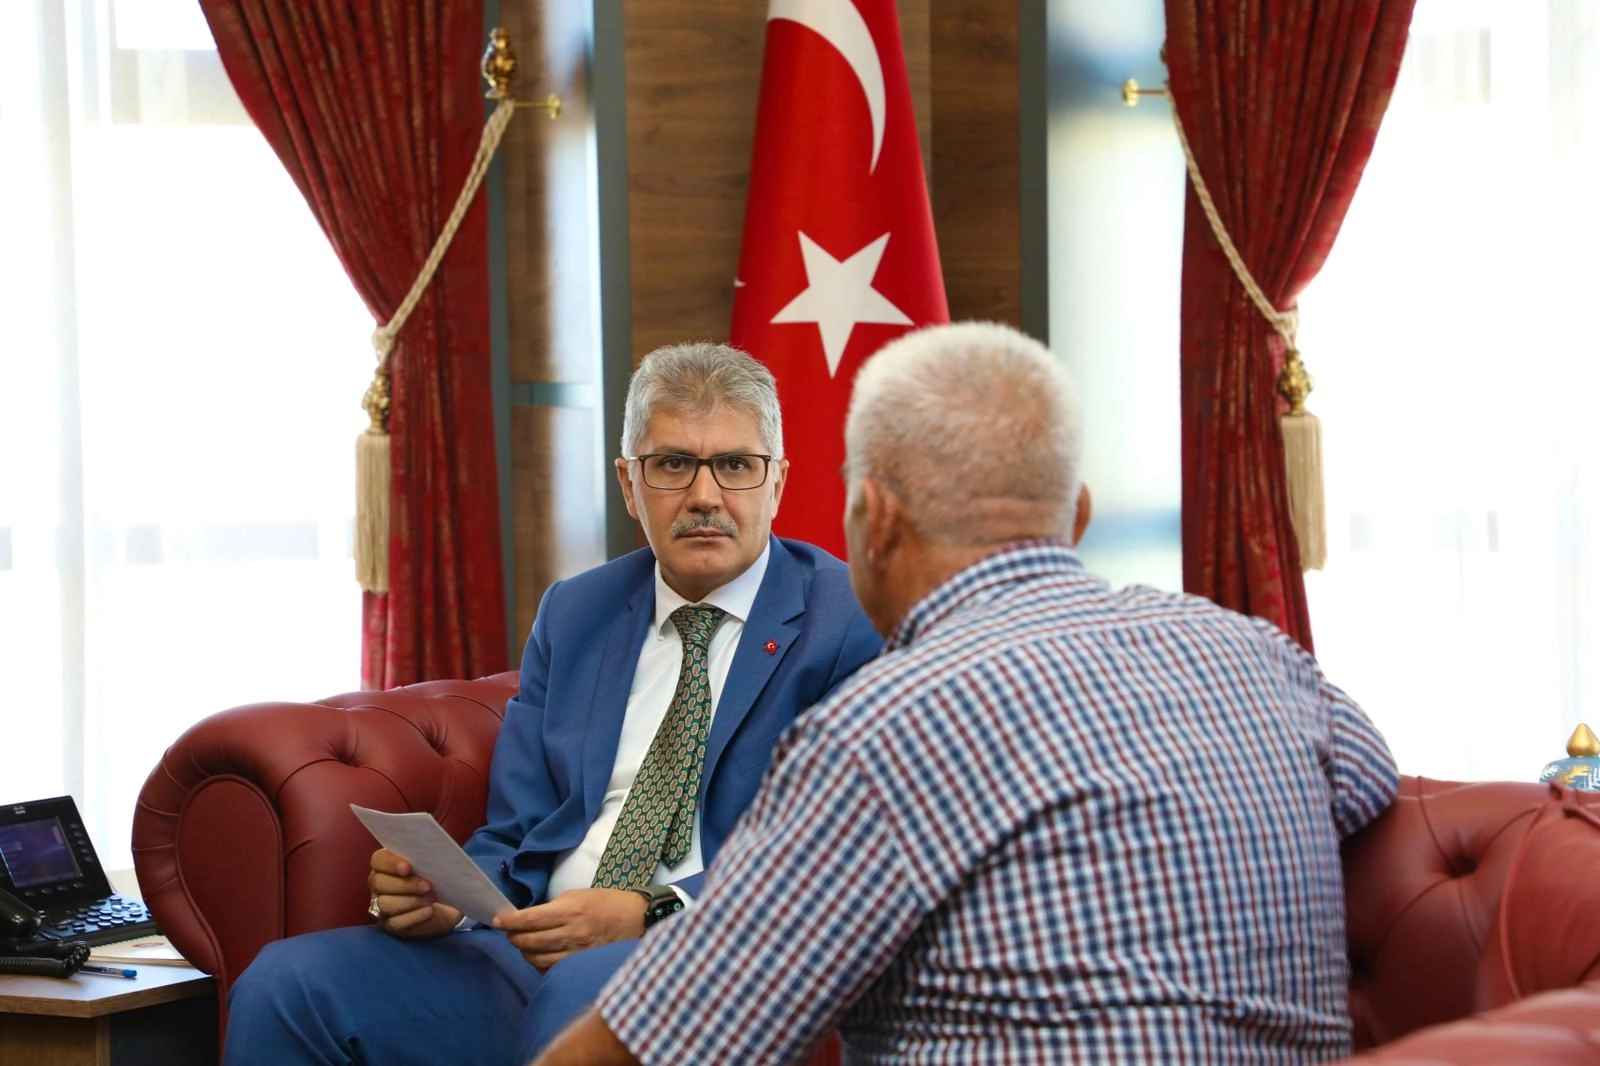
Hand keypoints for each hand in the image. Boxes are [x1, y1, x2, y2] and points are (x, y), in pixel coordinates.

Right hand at [366, 848, 464, 938]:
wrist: (445, 904)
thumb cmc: (434, 877)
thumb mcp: (431, 864)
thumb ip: (425, 857)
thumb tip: (433, 854)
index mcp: (384, 864)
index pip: (378, 860)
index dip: (391, 863)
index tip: (408, 867)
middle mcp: (378, 884)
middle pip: (380, 883)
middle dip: (405, 884)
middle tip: (428, 886)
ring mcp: (380, 906)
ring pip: (385, 904)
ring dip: (411, 901)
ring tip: (431, 898)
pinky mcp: (390, 924)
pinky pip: (395, 923)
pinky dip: (414, 917)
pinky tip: (429, 911)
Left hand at [494, 887, 647, 971]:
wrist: (636, 919)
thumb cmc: (606, 903)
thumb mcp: (577, 895)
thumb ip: (552, 907)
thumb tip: (527, 917)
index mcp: (570, 910)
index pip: (530, 919)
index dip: (509, 921)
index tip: (498, 920)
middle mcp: (572, 933)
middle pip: (529, 942)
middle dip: (513, 937)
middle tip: (508, 932)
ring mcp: (577, 952)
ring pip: (537, 959)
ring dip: (523, 952)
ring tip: (521, 944)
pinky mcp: (581, 965)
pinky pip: (551, 970)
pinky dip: (539, 964)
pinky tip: (538, 956)